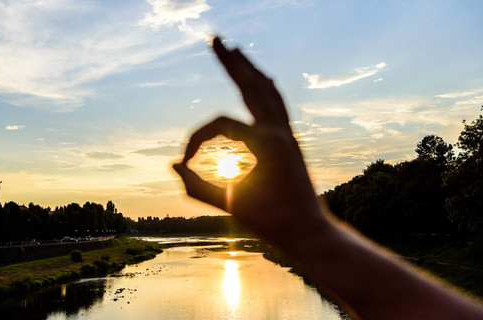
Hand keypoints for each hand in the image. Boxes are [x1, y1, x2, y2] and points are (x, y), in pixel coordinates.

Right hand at [173, 37, 329, 247]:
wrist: (309, 232)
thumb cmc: (271, 222)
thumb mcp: (229, 205)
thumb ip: (197, 187)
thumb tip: (173, 165)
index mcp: (266, 143)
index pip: (221, 125)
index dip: (197, 139)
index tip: (185, 161)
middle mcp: (280, 130)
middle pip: (250, 85)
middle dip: (231, 63)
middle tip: (214, 39)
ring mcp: (288, 132)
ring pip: (267, 90)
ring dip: (250, 69)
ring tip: (236, 50)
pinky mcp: (291, 139)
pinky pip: (278, 104)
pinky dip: (267, 87)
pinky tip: (260, 79)